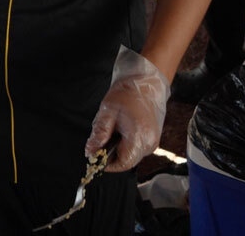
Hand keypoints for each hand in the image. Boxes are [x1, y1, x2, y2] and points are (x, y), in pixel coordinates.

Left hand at [84, 46, 169, 172]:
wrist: (146, 80)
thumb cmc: (128, 92)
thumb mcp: (108, 111)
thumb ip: (99, 134)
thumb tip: (90, 153)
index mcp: (139, 136)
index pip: (123, 164)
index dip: (107, 164)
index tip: (95, 156)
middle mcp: (150, 142)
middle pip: (127, 160)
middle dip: (112, 154)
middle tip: (102, 138)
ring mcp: (154, 140)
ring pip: (132, 155)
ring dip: (119, 148)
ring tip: (113, 128)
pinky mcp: (154, 137)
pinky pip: (138, 148)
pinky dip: (127, 143)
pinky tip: (122, 128)